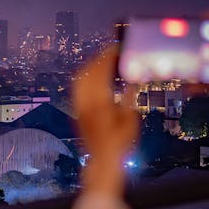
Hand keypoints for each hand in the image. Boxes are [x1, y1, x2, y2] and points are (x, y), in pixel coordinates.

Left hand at [74, 50, 138, 194]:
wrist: (102, 160)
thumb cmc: (120, 143)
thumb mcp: (130, 119)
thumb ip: (130, 96)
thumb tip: (132, 79)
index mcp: (100, 101)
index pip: (102, 70)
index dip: (109, 56)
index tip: (117, 48)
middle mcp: (86, 101)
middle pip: (89, 71)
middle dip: (100, 58)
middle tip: (112, 52)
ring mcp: (79, 105)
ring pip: (80, 78)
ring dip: (92, 66)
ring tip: (104, 61)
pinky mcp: (77, 110)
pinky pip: (77, 86)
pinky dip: (86, 76)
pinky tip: (94, 76)